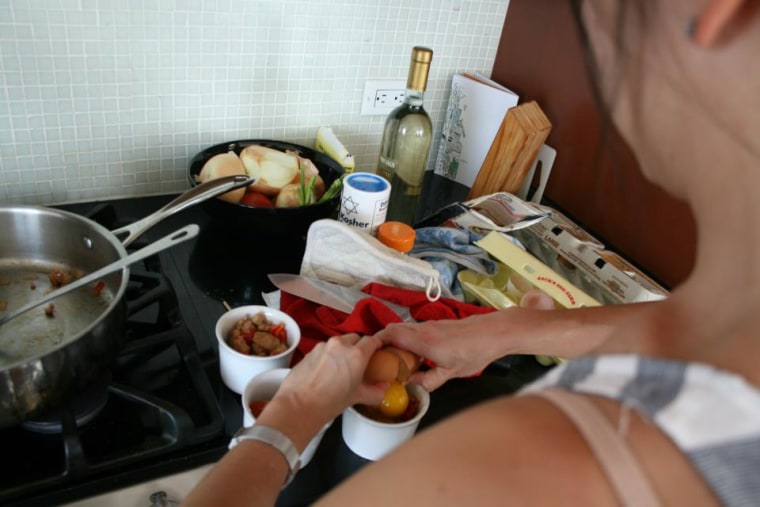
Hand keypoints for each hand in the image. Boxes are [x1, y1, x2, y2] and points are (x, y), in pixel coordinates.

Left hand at [272, 334, 387, 425]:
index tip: (378, 351)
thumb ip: (375, 391)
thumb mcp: (356, 398)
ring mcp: (324, 345)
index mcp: (357, 354)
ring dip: (344, 350)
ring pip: (340, 342)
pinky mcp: (311, 350)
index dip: (377, 344)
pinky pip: (325, 348)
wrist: (298, 405)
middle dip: (360, 346)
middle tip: (360, 362)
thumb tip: (384, 387)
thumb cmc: (329, 402)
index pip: (372, 340)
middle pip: (356, 338)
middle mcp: (341, 345)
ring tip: (341, 367)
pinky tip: (326, 370)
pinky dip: (329, 354)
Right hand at [373, 312, 510, 390]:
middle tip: (379, 361)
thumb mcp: (451, 373)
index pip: (390, 334)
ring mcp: (430, 325)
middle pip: (393, 329)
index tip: (370, 355)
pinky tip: (414, 355)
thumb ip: (429, 380)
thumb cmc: (475, 352)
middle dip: (382, 343)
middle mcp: (423, 329)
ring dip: (395, 341)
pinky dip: (408, 340)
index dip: (376, 342)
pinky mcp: (437, 325)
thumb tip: (411, 385)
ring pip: (404, 329)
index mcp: (423, 341)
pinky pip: (415, 330)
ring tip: (394, 360)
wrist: (494, 332)